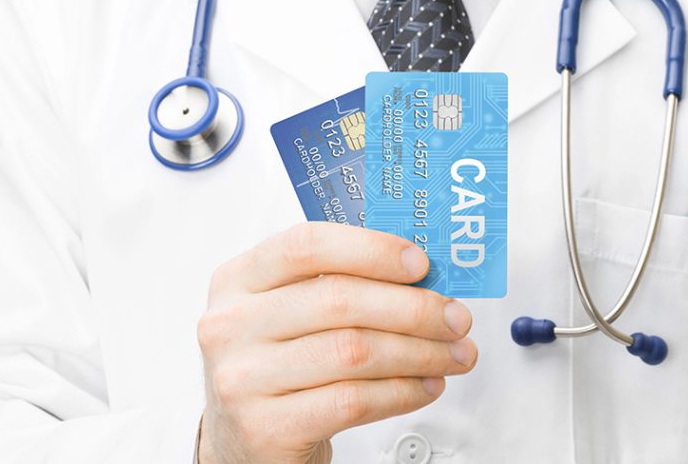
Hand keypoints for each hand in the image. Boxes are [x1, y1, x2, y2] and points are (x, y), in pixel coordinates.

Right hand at [196, 223, 476, 463]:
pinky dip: (402, 392)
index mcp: (238, 280)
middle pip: (339, 300)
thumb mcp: (291, 314)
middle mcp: (232, 325)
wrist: (246, 442)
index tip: (421, 263)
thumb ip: (343, 285)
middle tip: (456, 318)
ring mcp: (243, 378)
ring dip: (420, 353)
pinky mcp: (266, 427)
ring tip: (453, 355)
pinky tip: (426, 386)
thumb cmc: (280, 368)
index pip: (306, 246)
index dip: (371, 250)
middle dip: (414, 308)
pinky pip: (353, 401)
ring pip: (353, 352)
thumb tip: (424, 278)